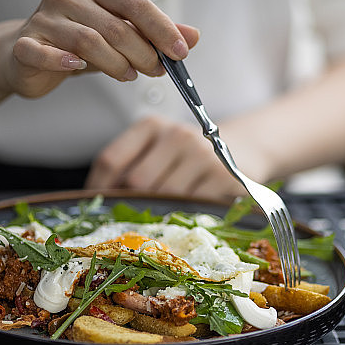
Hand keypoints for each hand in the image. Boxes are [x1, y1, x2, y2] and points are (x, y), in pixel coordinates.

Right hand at [4, 0, 199, 97]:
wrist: (29, 54)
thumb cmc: (83, 41)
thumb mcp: (123, 33)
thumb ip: (156, 33)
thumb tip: (194, 36)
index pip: (135, 2)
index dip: (161, 29)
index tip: (181, 52)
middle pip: (115, 26)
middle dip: (144, 53)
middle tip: (157, 71)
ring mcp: (43, 16)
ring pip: (88, 42)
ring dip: (116, 64)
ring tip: (130, 76)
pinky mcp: (25, 42)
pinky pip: (46, 53)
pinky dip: (65, 62)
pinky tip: (79, 68)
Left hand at [85, 116, 264, 200]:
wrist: (246, 147)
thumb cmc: (192, 155)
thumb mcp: (160, 149)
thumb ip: (132, 167)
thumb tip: (100, 201)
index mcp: (151, 126)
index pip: (112, 159)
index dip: (99, 188)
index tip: (98, 206)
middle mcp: (177, 135)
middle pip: (137, 183)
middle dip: (133, 205)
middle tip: (135, 218)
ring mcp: (202, 155)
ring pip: (165, 198)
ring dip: (160, 214)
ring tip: (164, 218)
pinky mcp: (224, 176)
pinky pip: (193, 207)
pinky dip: (187, 217)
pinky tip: (188, 215)